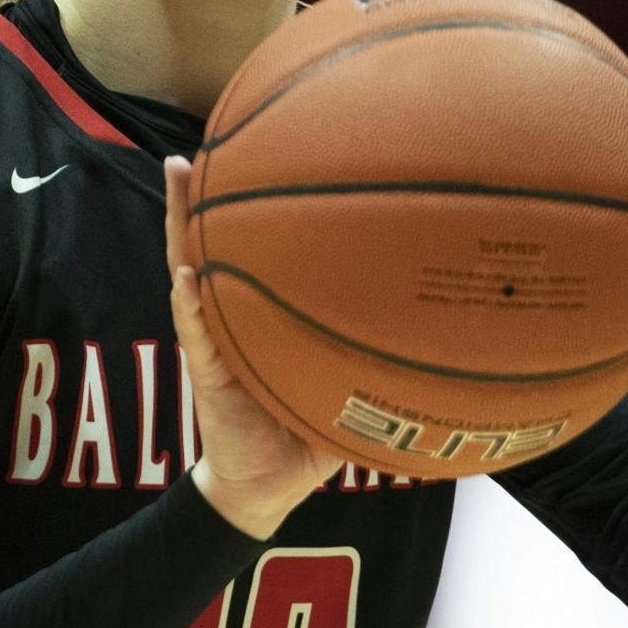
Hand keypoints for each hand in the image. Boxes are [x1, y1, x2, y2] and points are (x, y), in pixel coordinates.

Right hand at [166, 155, 341, 539]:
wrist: (267, 486)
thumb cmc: (305, 428)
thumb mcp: (346, 377)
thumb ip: (377, 346)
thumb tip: (446, 322)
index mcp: (261, 308)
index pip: (255, 245)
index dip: (253, 200)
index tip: (261, 148)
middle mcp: (231, 313)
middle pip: (214, 238)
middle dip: (206, 190)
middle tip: (204, 141)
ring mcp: (213, 337)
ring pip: (191, 266)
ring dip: (182, 222)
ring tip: (180, 176)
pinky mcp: (207, 370)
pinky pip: (196, 328)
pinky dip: (190, 299)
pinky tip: (187, 271)